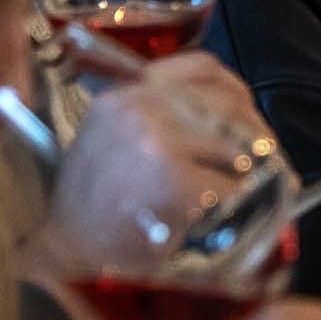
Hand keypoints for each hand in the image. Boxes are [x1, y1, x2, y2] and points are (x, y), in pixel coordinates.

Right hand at [41, 51, 273, 269]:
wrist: (62, 251)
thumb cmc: (90, 204)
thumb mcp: (112, 139)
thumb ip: (160, 117)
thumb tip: (227, 122)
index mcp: (127, 93)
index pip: (204, 68)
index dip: (234, 95)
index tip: (244, 120)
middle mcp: (142, 106)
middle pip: (230, 107)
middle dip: (252, 139)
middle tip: (257, 167)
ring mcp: (158, 140)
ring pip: (236, 150)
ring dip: (244, 176)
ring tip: (237, 196)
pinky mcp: (174, 180)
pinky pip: (230, 189)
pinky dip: (233, 208)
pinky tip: (217, 222)